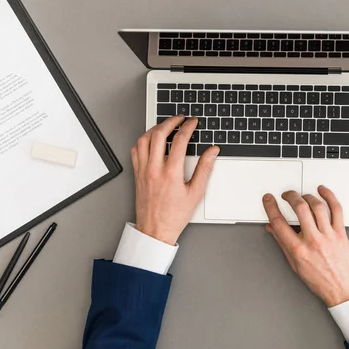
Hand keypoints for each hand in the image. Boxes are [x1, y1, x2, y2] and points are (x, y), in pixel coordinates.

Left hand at [131, 115, 218, 244]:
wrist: (155, 230)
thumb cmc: (174, 216)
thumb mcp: (196, 193)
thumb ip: (204, 169)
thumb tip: (212, 153)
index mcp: (171, 173)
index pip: (180, 141)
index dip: (188, 127)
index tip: (193, 122)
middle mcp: (154, 169)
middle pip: (159, 134)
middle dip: (170, 121)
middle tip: (179, 118)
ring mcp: (143, 171)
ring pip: (144, 140)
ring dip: (155, 128)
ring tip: (165, 126)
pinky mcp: (137, 174)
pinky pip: (135, 150)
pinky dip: (143, 140)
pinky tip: (150, 140)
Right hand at [262, 186, 348, 306]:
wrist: (342, 290)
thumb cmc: (320, 281)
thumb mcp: (295, 264)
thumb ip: (282, 243)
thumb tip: (273, 229)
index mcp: (298, 250)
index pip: (279, 223)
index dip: (271, 208)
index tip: (268, 200)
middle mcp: (313, 240)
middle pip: (299, 209)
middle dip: (290, 196)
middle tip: (286, 195)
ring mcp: (328, 235)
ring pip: (317, 206)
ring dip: (307, 196)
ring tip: (302, 196)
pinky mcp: (341, 233)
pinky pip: (337, 210)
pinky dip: (330, 197)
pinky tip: (323, 191)